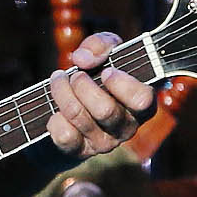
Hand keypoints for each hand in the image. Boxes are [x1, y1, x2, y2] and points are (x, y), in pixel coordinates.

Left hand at [45, 32, 154, 159]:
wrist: (73, 108)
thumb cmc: (96, 76)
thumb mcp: (104, 51)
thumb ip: (101, 44)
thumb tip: (83, 59)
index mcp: (142, 104)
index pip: (142, 99)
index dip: (122, 83)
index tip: (106, 71)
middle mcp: (127, 127)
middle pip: (105, 109)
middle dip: (82, 84)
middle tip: (75, 74)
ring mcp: (104, 142)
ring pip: (79, 116)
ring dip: (61, 91)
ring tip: (58, 80)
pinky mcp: (80, 152)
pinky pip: (64, 135)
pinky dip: (54, 117)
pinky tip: (56, 109)